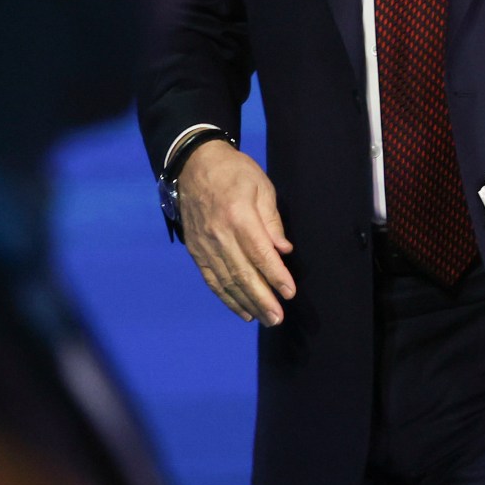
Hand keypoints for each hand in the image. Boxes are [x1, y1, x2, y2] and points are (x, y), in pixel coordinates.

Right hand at [176, 141, 295, 325]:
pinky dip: (227, 298)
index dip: (275, 275)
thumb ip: (272, 220)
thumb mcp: (261, 186)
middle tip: (278, 318)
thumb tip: (283, 251)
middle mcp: (219, 235)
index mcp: (238, 216)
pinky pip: (211, 280)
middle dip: (262, 298)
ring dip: (247, 303)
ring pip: (226, 281)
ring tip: (265, 319)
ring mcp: (204, 245)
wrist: (194, 164)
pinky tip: (243, 311)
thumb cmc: (234, 172)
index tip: (289, 292)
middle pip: (242, 273)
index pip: (259, 253)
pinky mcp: (196, 251)